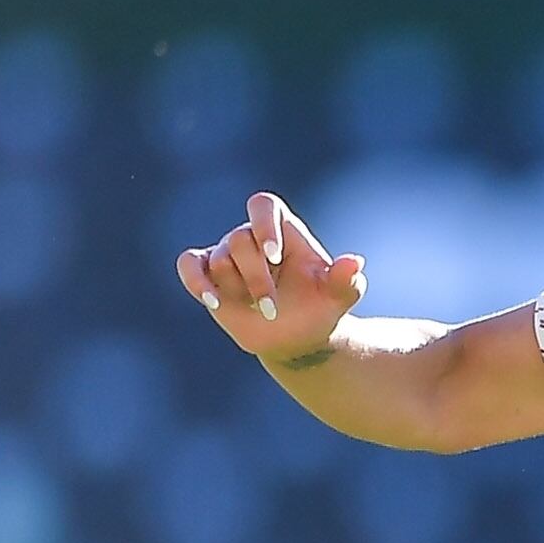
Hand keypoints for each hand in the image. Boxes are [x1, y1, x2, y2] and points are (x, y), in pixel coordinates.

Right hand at [176, 192, 366, 365]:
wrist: (299, 337)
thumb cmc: (320, 308)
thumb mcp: (340, 297)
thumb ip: (348, 280)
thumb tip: (354, 262)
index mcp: (283, 229)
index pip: (263, 205)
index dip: (265, 225)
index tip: (274, 255)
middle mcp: (251, 236)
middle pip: (240, 240)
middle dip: (256, 277)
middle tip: (273, 308)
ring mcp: (226, 255)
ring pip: (219, 259)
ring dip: (239, 288)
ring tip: (262, 310)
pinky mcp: (206, 275)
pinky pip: (188, 265)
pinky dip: (196, 281)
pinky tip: (214, 301)